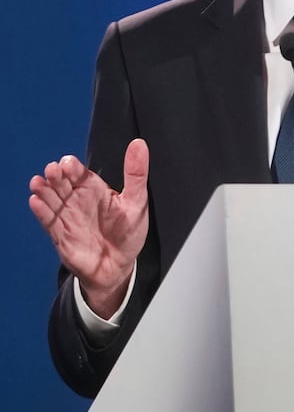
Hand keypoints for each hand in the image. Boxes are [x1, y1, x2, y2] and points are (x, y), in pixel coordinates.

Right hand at [29, 138, 149, 317]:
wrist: (119, 267)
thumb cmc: (128, 233)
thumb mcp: (137, 201)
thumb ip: (136, 174)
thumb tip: (139, 144)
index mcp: (95, 189)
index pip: (80, 173)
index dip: (73, 167)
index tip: (68, 162)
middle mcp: (78, 200)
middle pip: (62, 183)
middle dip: (56, 175)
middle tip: (53, 170)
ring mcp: (68, 217)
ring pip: (52, 199)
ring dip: (44, 190)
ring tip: (38, 183)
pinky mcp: (60, 235)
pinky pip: (48, 221)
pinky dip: (41, 212)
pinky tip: (36, 202)